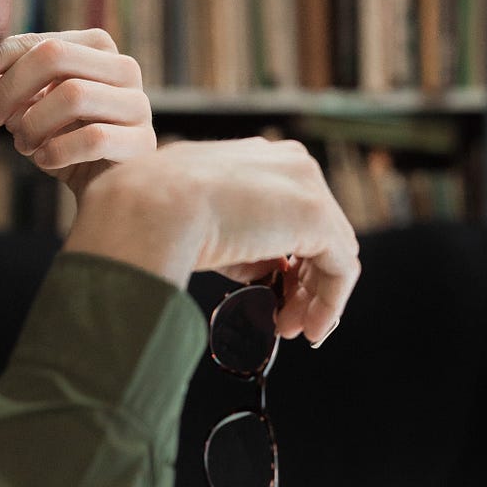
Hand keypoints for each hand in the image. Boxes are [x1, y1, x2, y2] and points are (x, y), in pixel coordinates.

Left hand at [0, 29, 155, 197]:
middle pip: (56, 56)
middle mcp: (125, 69)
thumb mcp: (33, 104)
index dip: (1, 55)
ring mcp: (138, 105)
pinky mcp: (141, 142)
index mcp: (99, 49)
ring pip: (74, 95)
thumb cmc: (63, 140)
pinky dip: (58, 151)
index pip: (43, 41)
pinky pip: (92, 139)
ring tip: (23, 145)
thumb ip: (8, 77)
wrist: (102, 190)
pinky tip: (45, 160)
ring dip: (34, 124)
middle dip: (14, 87)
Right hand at [67, 137, 360, 345]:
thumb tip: (259, 272)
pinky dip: (329, 302)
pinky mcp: (316, 216)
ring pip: (331, 249)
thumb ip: (232, 240)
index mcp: (253, 156)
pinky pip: (340, 267)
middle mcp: (286, 162)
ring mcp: (305, 185)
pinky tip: (310, 330)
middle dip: (302, 279)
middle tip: (284, 320)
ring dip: (315, 296)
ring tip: (292, 330)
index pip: (286, 210)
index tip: (268, 292)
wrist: (146, 208)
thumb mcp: (192, 220)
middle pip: (315, 230)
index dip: (283, 256)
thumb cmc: (148, 215)